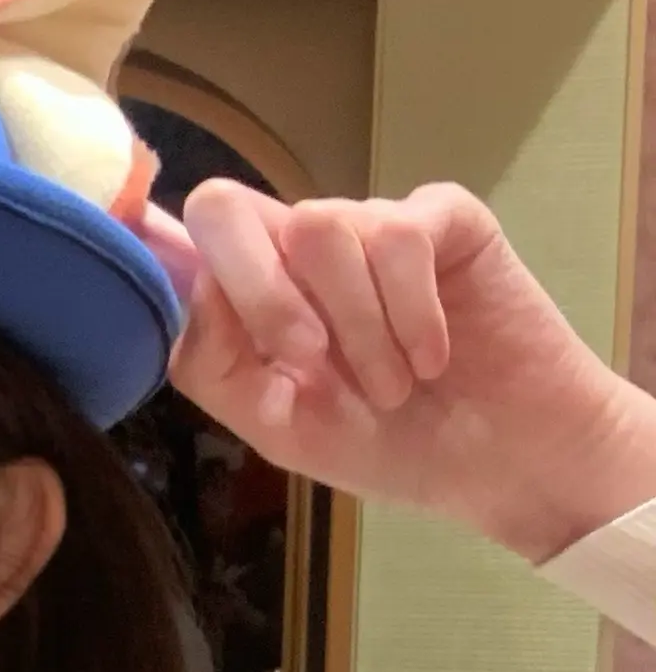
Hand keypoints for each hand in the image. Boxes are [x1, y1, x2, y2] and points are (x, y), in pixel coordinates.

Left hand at [139, 182, 655, 562]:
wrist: (502, 463)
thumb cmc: (391, 446)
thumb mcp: (281, 426)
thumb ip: (214, 366)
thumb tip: (188, 293)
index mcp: (252, 293)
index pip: (183, 242)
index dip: (170, 262)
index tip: (204, 321)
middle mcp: (300, 248)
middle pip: (226, 207)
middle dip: (259, 293)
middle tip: (309, 362)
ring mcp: (370, 226)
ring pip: (321, 227)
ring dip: (356, 325)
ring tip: (394, 384)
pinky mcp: (443, 219)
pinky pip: (400, 234)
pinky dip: (412, 311)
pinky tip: (434, 356)